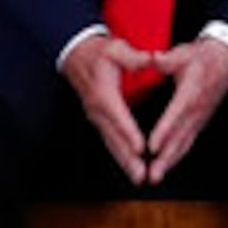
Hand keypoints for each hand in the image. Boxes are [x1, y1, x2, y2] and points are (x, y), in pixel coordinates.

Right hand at [60, 34, 160, 182]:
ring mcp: (96, 118)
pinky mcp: (99, 121)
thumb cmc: (99, 53)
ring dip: (124, 163)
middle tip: (141, 175)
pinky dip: (119, 156)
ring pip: (111, 144)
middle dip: (128, 159)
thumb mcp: (116, 49)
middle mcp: (98, 111)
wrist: (77, 55)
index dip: (129, 133)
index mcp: (104, 94)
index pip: (119, 117)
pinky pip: (109, 141)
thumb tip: (150, 59)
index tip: (141, 148)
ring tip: (138, 178)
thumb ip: (134, 58)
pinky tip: (130, 167)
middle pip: (114, 138)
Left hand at [137, 39, 227, 184]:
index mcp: (191, 93)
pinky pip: (188, 142)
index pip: (175, 115)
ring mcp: (200, 119)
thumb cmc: (203, 57)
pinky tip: (166, 166)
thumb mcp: (184, 53)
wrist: (227, 60)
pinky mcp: (200, 122)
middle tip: (152, 175)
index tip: (151, 147)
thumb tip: (153, 58)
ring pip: (184, 144)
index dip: (164, 132)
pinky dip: (176, 156)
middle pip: (180, 138)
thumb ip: (167, 60)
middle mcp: (197, 111)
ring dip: (170, 162)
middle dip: (165, 159)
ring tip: (155, 178)